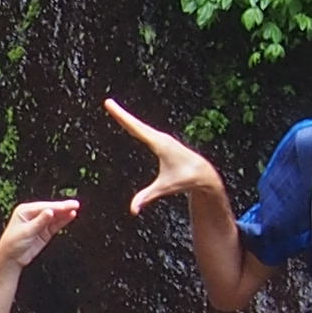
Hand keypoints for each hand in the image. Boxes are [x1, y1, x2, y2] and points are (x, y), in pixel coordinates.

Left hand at [0, 195, 81, 269]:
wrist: (11, 259)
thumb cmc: (12, 244)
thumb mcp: (26, 232)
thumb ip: (39, 222)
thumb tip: (50, 212)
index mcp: (24, 211)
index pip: (44, 207)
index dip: (56, 207)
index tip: (67, 206)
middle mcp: (32, 215)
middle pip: (50, 210)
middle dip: (63, 207)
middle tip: (75, 204)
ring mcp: (39, 223)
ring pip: (54, 216)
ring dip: (64, 213)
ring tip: (75, 208)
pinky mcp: (44, 232)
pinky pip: (55, 224)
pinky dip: (63, 220)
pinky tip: (70, 215)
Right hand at [100, 98, 225, 214]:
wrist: (204, 174)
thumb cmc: (185, 179)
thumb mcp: (165, 188)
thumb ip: (148, 197)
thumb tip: (133, 210)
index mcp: (159, 143)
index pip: (136, 128)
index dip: (121, 116)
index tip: (110, 105)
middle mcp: (160, 137)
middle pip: (136, 124)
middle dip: (121, 114)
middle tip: (108, 102)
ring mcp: (162, 138)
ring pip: (140, 126)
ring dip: (127, 118)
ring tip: (114, 109)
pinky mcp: (163, 142)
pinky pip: (145, 131)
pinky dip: (134, 125)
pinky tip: (129, 124)